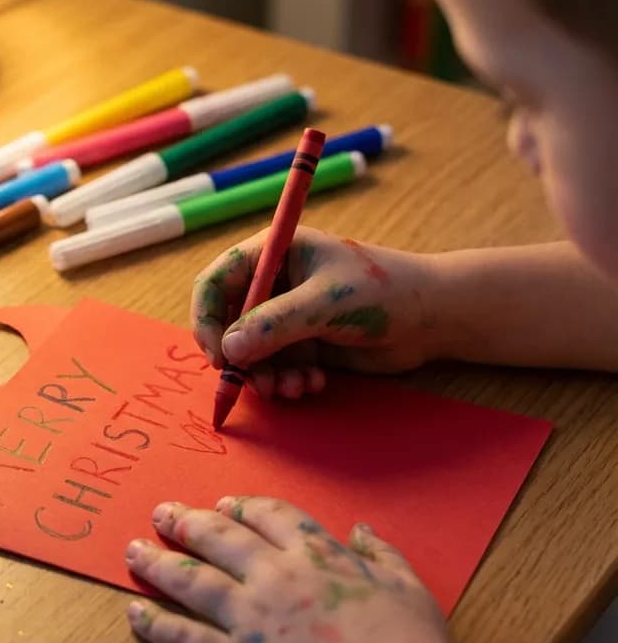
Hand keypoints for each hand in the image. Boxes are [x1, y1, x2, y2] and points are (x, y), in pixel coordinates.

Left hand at [125, 496, 456, 642]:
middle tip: (162, 512)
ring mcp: (251, 619)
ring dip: (158, 563)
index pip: (271, 518)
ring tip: (133, 550)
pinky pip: (185, 639)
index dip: (243, 509)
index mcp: (318, 557)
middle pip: (220, 539)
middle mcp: (276, 577)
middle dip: (187, 522)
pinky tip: (134, 612)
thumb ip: (384, 555)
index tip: (223, 505)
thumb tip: (363, 529)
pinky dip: (156, 624)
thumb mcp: (410, 589)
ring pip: (192, 580)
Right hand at [190, 227, 442, 398]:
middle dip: (241, 357)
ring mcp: (289, 313)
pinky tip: (312, 385)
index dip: (207, 317)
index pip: (217, 281)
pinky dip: (287, 380)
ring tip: (292, 389)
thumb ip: (274, 325)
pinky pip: (277, 366)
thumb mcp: (326, 304)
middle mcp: (275, 282)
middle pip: (229, 322)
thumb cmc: (385, 292)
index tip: (217, 354)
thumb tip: (228, 350)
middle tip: (257, 384)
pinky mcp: (304, 341)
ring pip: (253, 352)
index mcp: (274, 252)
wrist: (435, 318)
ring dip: (266, 376)